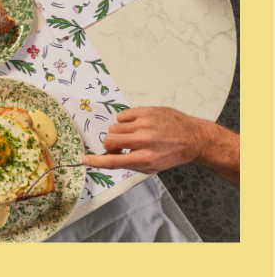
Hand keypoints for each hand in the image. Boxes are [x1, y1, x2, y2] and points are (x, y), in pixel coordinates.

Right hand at [82, 107, 207, 173]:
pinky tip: (137, 126)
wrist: (192, 138)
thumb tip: (108, 157)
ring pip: (114, 128)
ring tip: (133, 135)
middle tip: (120, 147)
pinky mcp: (145, 111)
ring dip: (119, 134)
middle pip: (109, 140)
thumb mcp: (152, 166)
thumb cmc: (172, 154)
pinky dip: (125, 122)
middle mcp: (143, 141)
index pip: (113, 161)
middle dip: (110, 145)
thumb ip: (129, 163)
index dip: (96, 161)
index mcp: (145, 158)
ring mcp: (144, 124)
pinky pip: (121, 116)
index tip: (85, 159)